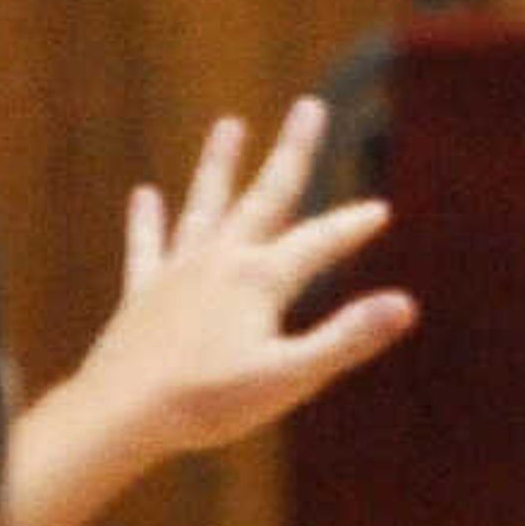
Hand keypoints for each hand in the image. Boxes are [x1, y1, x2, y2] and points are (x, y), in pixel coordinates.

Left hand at [68, 98, 410, 459]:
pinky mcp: (144, 295)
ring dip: (219, 164)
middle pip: (266, 196)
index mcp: (261, 279)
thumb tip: (407, 304)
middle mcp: (221, 261)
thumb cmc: (208, 403)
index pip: (320, 242)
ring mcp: (179, 273)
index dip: (352, 226)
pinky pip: (148, 247)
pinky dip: (147, 221)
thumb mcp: (291, 377)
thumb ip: (348, 337)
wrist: (118, 418)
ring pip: (206, 206)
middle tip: (310, 106)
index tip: (380, 209)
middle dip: (293, 152)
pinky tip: (144, 195)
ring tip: (229, 123)